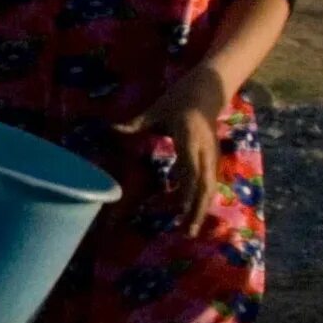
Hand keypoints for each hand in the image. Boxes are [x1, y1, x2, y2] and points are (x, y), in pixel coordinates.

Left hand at [118, 67, 233, 233]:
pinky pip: (208, 182)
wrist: (209, 89)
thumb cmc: (179, 98)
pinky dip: (200, 199)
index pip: (190, 169)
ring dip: (201, 209)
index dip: (186, 191)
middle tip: (187, 233)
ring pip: (210, 187)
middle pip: (204, 185)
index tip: (180, 210)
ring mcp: (211, 155)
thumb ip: (135, 123)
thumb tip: (110, 127)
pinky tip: (190, 215)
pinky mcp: (213, 158)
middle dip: (197, 210)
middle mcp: (204, 150)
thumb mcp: (157, 109)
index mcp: (189, 138)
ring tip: (189, 231)